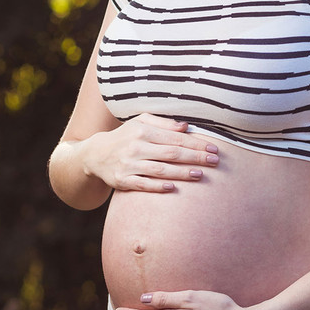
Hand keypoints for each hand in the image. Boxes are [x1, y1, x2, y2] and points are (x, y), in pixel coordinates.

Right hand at [83, 115, 218, 192]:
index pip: (174, 137)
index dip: (196, 143)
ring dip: (181, 173)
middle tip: (214, 161)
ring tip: (200, 175)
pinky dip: (157, 186)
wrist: (95, 154)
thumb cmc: (125, 136)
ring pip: (160, 170)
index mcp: (142, 130)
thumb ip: (163, 123)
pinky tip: (172, 187)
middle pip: (171, 153)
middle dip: (195, 157)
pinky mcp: (122, 180)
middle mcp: (136, 147)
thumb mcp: (140, 122)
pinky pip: (143, 184)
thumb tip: (186, 126)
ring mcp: (129, 164)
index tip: (214, 148)